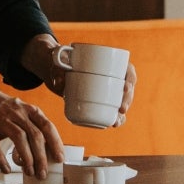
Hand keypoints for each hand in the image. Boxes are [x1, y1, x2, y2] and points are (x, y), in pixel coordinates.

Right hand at [0, 85, 65, 177]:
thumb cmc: (1, 108)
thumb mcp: (21, 112)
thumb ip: (33, 127)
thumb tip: (47, 151)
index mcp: (28, 110)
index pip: (47, 126)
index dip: (55, 143)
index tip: (59, 158)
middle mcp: (17, 113)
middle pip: (34, 135)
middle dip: (41, 157)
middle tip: (42, 173)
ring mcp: (1, 119)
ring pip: (19, 138)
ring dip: (26, 158)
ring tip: (29, 171)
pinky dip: (2, 159)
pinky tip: (6, 168)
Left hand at [23, 37, 139, 116]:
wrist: (53, 68)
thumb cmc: (58, 60)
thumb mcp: (57, 60)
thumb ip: (56, 68)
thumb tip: (59, 82)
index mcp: (108, 61)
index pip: (127, 69)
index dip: (130, 78)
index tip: (126, 87)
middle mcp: (111, 75)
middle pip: (126, 88)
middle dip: (128, 99)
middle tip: (122, 108)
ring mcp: (106, 89)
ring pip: (121, 101)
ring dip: (123, 112)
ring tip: (117, 121)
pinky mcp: (99, 100)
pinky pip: (111, 110)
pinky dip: (114, 117)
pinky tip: (114, 124)